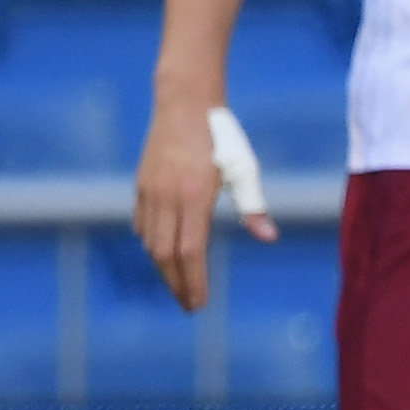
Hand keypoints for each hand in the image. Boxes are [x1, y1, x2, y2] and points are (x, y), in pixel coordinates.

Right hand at [132, 96, 270, 309]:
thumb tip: (268, 237)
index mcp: (193, 197)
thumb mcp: (244, 169)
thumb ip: (253, 205)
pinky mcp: (141, 185)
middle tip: (188, 305)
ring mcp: (149, 192)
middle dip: (176, 284)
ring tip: (179, 284)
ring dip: (164, 268)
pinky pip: (142, 224)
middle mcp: (166, 198)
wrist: (184, 104)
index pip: (190, 252)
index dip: (193, 281)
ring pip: (150, 242)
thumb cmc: (222, 136)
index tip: (199, 303)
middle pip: (165, 255)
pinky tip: (163, 252)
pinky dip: (151, 244)